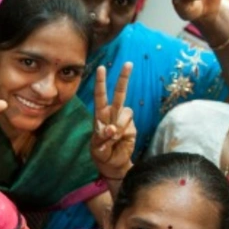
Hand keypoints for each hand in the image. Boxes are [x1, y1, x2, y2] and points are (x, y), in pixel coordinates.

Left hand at [91, 62, 134, 178]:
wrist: (114, 165)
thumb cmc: (101, 154)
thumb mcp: (96, 148)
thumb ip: (102, 139)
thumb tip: (112, 129)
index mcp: (100, 116)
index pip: (100, 96)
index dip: (101, 82)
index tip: (102, 68)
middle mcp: (112, 114)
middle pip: (120, 94)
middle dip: (123, 78)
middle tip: (128, 63)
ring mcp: (124, 120)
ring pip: (126, 112)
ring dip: (119, 125)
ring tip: (113, 138)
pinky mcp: (132, 127)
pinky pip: (129, 124)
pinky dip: (123, 132)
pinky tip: (120, 140)